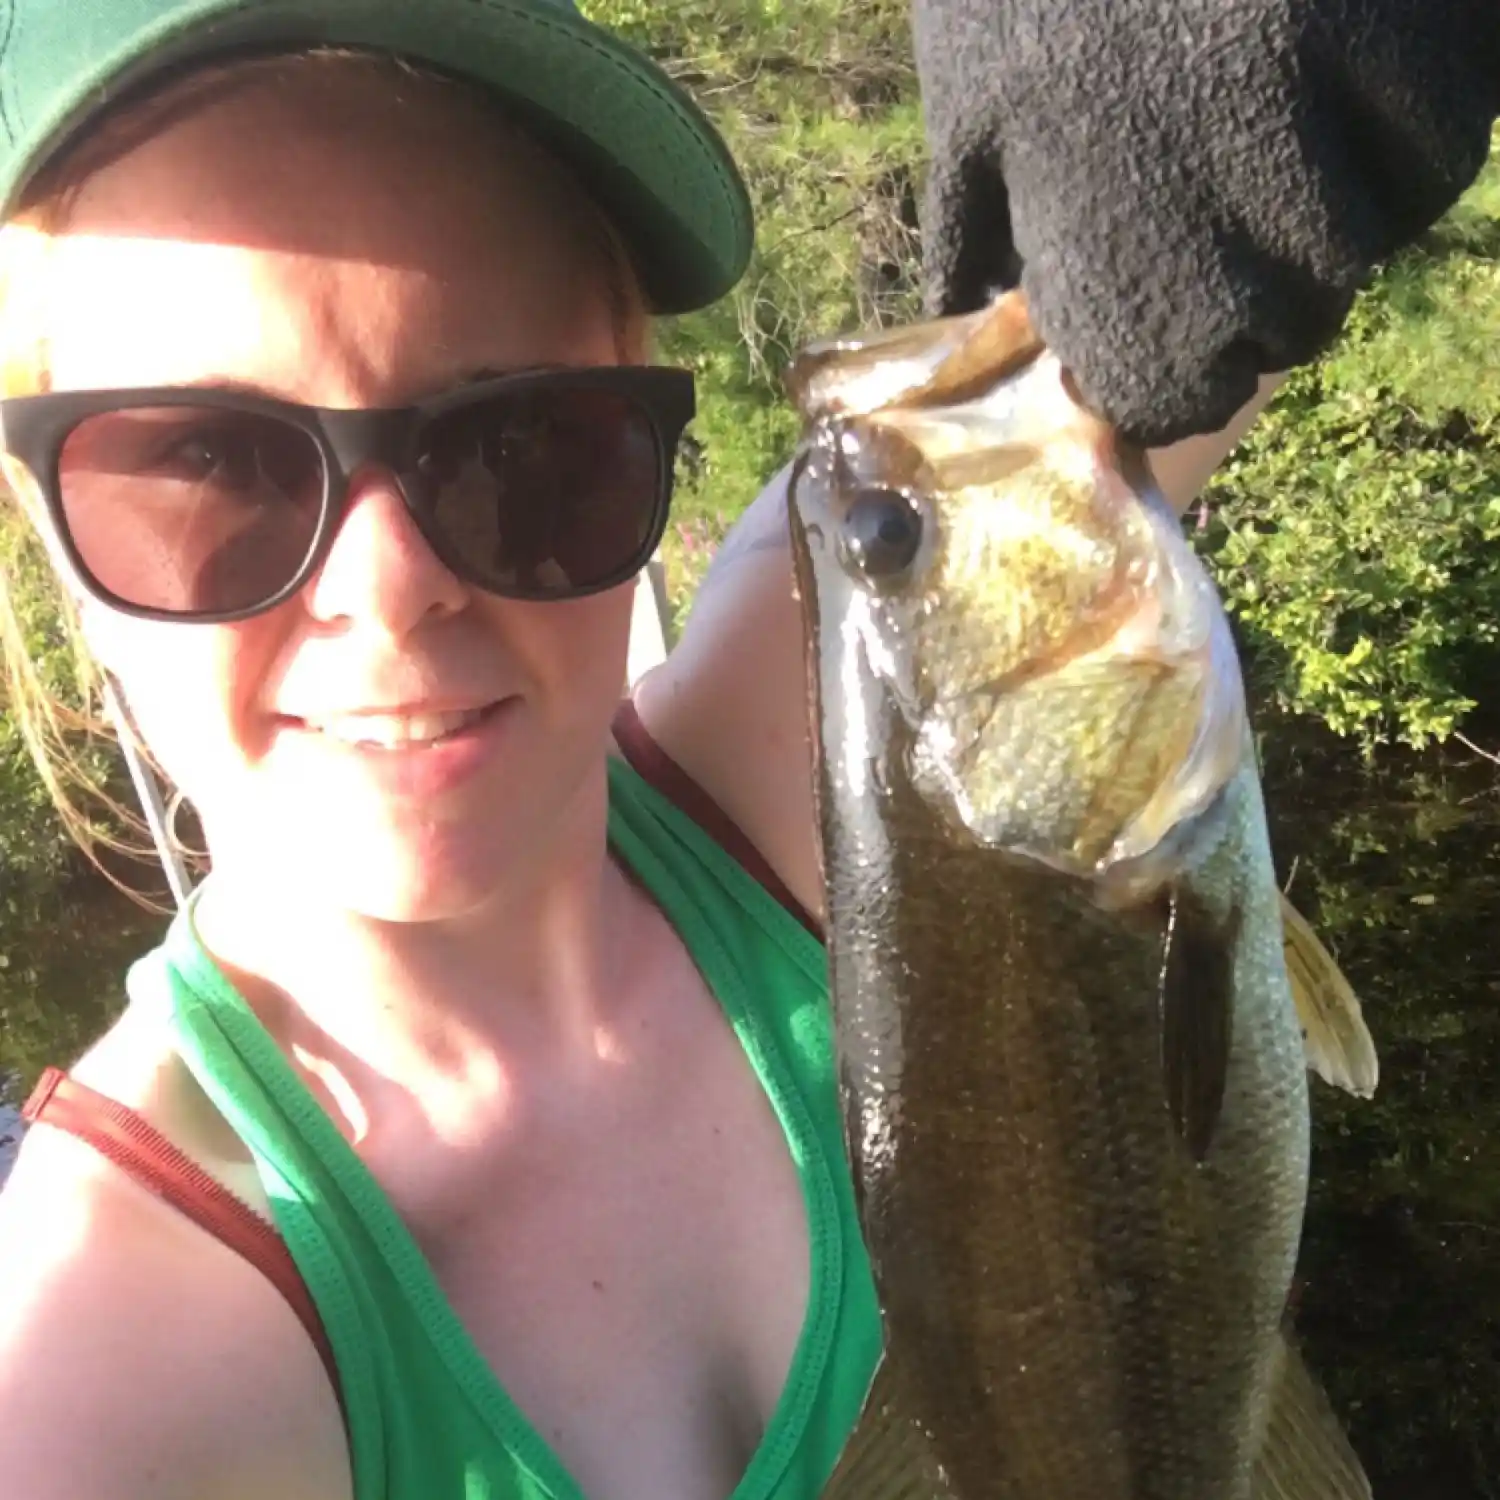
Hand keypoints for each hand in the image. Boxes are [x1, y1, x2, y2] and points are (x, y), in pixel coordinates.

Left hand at [911, 0, 1498, 446]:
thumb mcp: (974, 87)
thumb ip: (981, 224)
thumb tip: (987, 320)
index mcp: (1089, 184)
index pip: (1168, 376)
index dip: (1176, 387)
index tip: (1173, 366)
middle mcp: (1212, 153)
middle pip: (1284, 326)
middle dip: (1259, 312)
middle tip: (1231, 246)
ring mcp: (1326, 82)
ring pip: (1368, 243)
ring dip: (1334, 222)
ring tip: (1278, 136)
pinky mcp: (1421, 35)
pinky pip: (1435, 151)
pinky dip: (1402, 142)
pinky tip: (1348, 76)